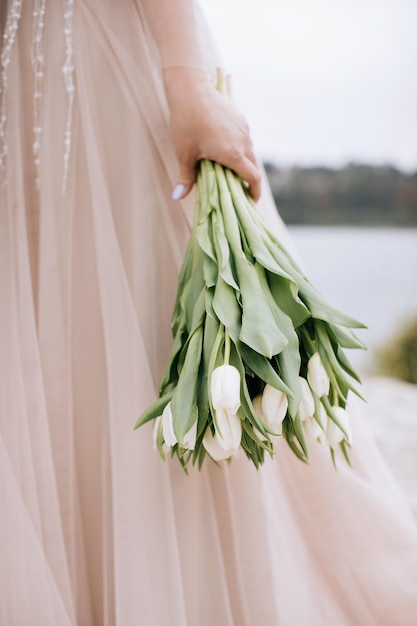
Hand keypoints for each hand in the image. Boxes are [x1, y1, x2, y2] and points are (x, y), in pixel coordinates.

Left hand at [163, 67, 260, 201]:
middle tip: (239, 190)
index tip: (251, 201)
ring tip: (230, 169)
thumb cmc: (186, 122)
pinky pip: (245, 138)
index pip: (253, 178)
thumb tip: (178, 197)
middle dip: (249, 180)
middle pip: (253, 166)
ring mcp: (244, 128)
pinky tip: (225, 148)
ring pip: (249, 151)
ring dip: (244, 163)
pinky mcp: (240, 118)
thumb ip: (185, 177)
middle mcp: (244, 141)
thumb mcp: (184, 153)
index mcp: (233, 154)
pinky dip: (240, 148)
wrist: (190, 88)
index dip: (254, 193)